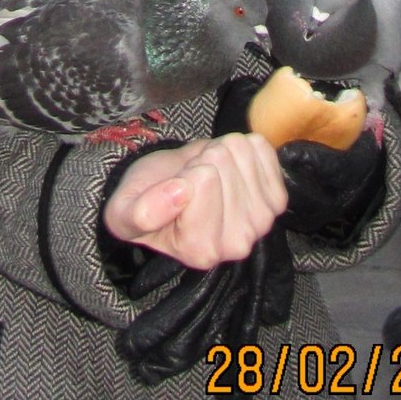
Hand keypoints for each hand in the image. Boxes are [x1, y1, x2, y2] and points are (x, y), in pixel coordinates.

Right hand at [102, 133, 286, 269]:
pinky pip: (261, 148)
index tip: (177, 188)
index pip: (202, 181)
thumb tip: (179, 193)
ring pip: (241, 152)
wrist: (171, 191)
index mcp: (199, 251)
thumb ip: (141, 213)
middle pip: (223, 163)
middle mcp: (237, 243)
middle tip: (192, 179)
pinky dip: (242, 148)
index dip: (184, 174)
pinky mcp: (276, 199)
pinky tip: (230, 167)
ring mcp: (261, 221)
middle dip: (203, 161)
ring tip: (208, 174)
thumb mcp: (124, 211)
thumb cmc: (147, 201)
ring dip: (221, 153)